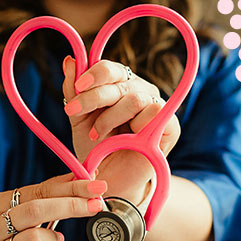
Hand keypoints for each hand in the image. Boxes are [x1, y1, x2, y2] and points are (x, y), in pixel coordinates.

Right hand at [0, 173, 107, 240]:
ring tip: (53, 238)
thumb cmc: (0, 227)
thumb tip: (83, 177)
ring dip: (55, 237)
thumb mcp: (13, 204)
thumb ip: (46, 192)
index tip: (95, 186)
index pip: (35, 192)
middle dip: (71, 206)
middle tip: (96, 204)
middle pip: (34, 212)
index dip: (69, 188)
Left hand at [61, 56, 180, 203]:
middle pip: (120, 81)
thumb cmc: (97, 148)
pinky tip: (124, 140)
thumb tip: (70, 60)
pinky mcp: (171, 125)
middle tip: (74, 112)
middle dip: (93, 97)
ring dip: (110, 117)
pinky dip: (135, 126)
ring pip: (135, 98)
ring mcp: (156, 106)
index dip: (94, 74)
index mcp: (120, 85)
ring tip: (97, 135)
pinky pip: (155, 113)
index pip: (111, 68)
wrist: (109, 180)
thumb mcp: (79, 119)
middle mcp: (140, 91)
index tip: (77, 88)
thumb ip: (73, 90)